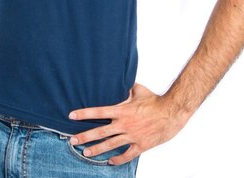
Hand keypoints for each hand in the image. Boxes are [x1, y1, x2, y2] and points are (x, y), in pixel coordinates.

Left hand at [68, 83, 189, 164]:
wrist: (172, 113)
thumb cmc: (155, 100)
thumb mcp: (138, 90)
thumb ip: (126, 88)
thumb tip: (118, 81)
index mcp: (122, 110)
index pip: (98, 112)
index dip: (84, 113)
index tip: (71, 116)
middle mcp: (124, 124)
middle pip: (100, 132)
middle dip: (85, 136)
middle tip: (72, 140)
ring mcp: (132, 136)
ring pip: (110, 145)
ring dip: (97, 150)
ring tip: (85, 153)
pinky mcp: (141, 146)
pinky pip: (127, 155)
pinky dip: (118, 159)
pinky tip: (110, 162)